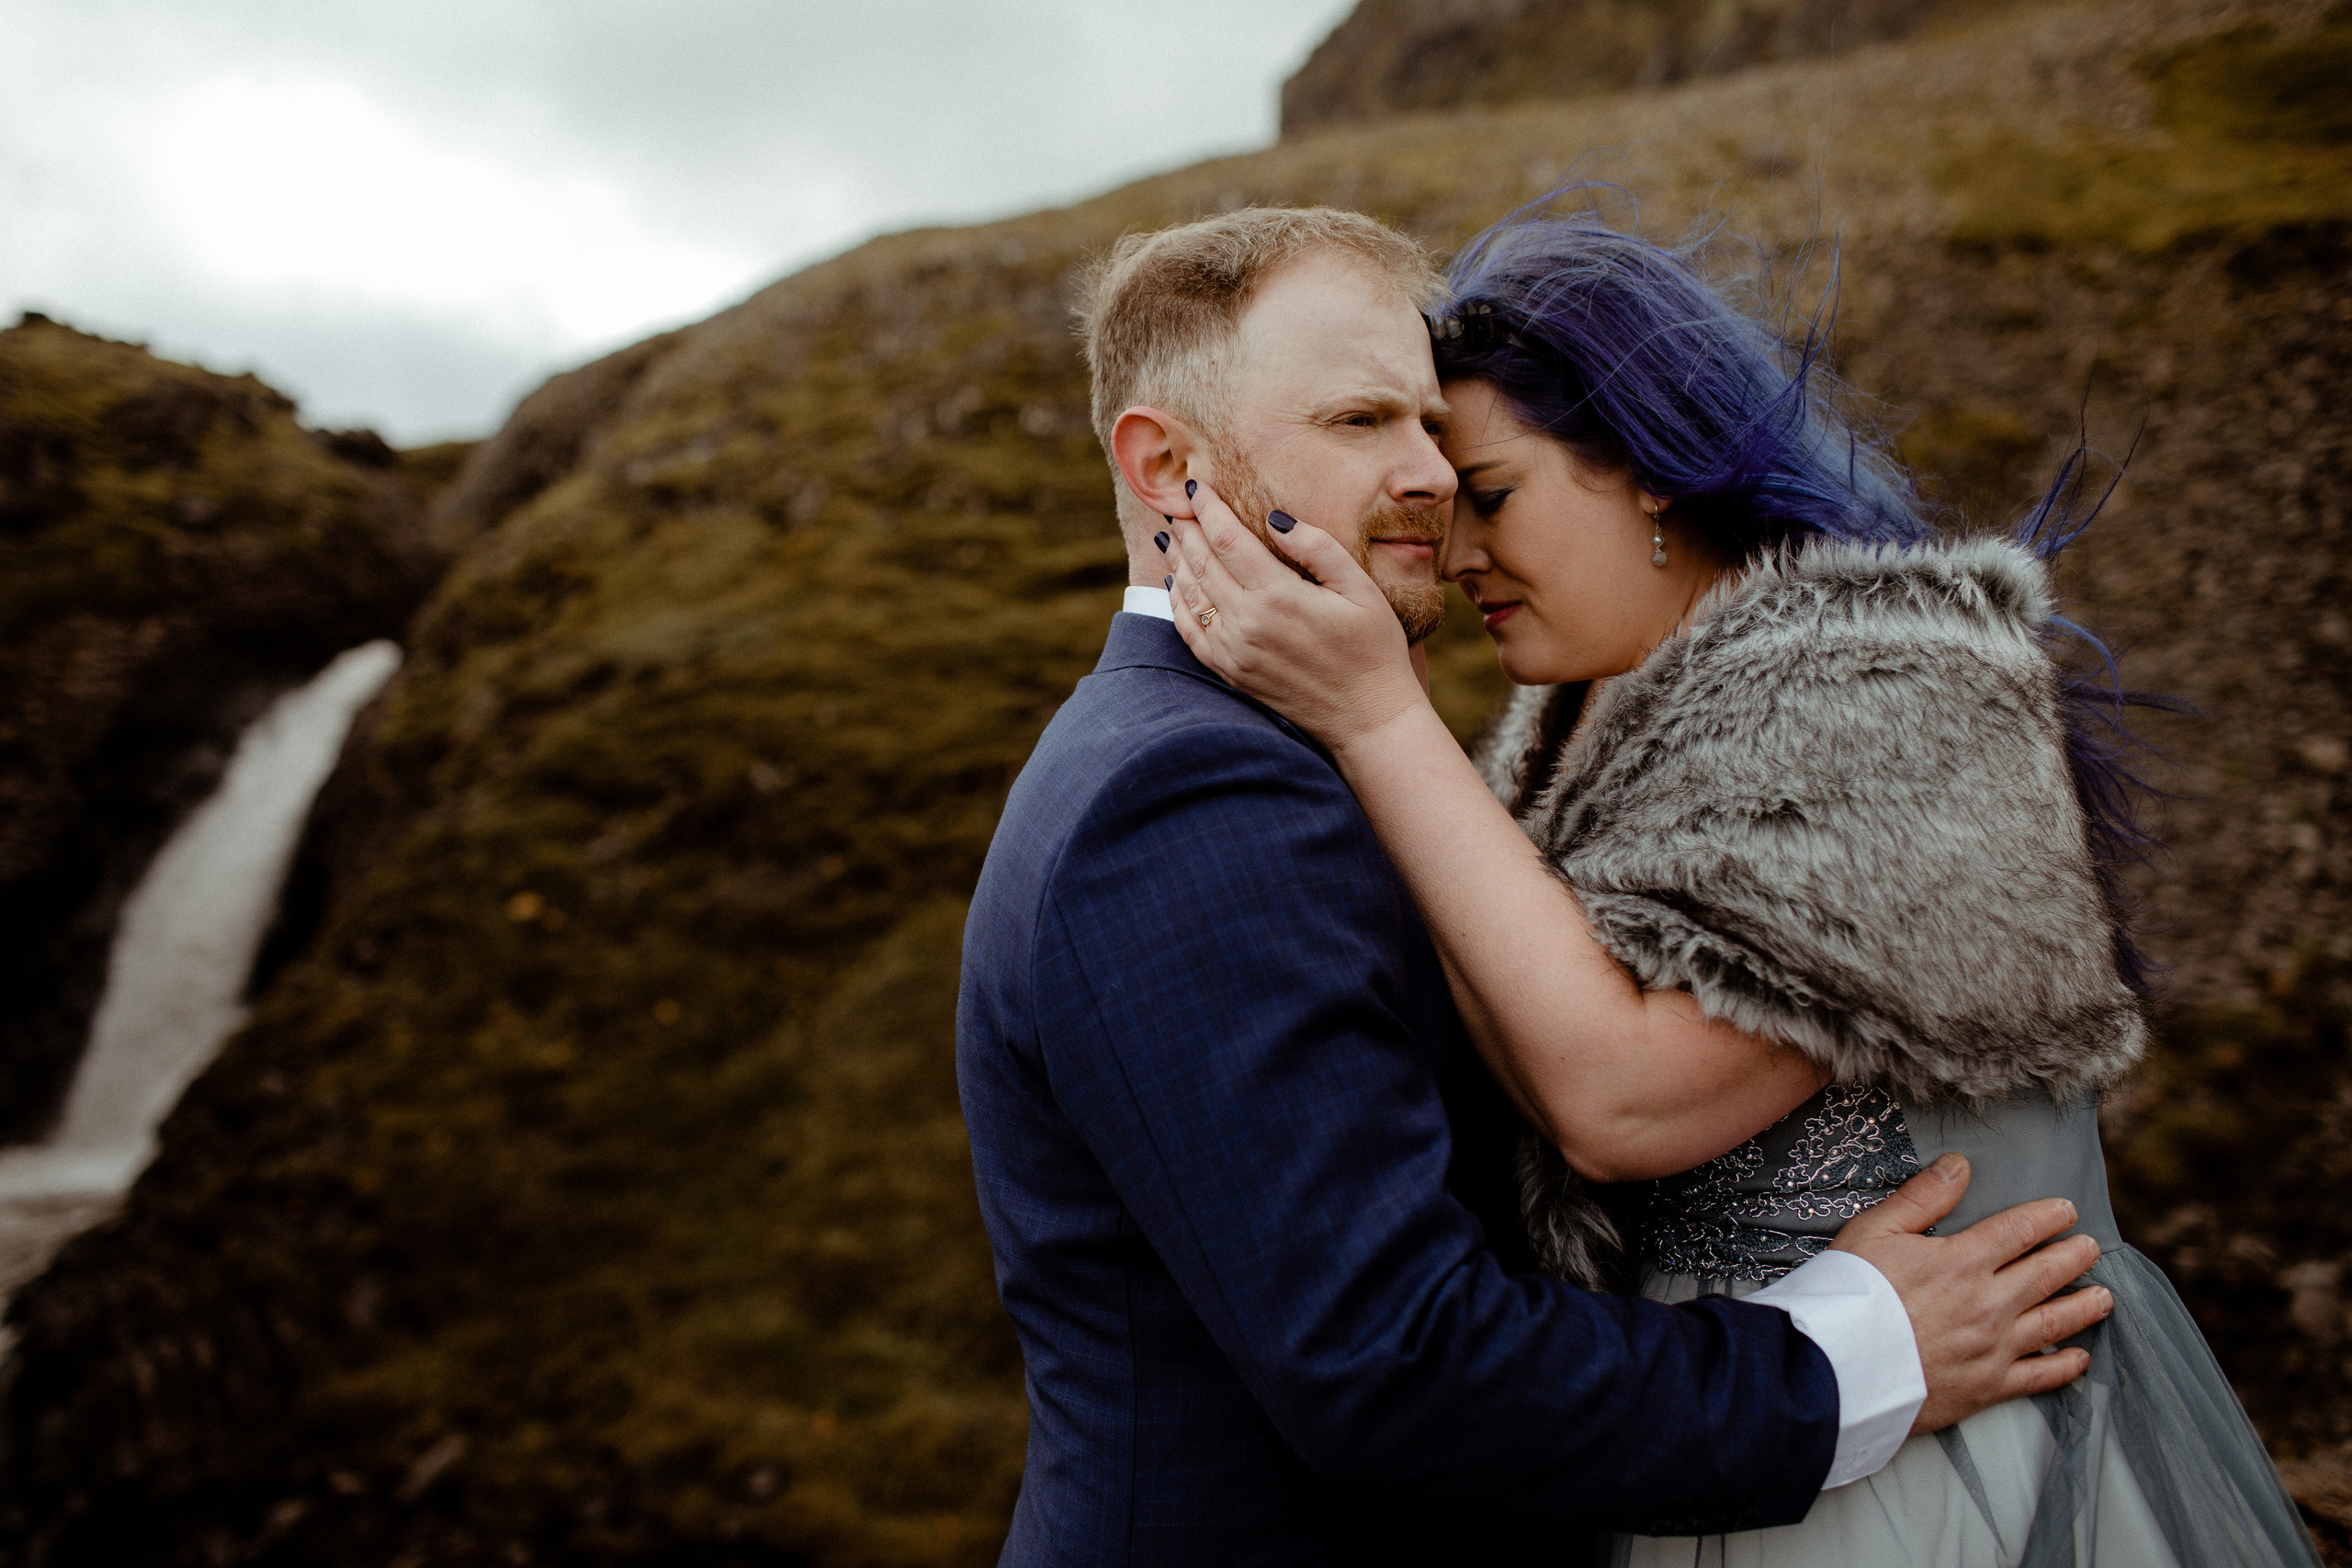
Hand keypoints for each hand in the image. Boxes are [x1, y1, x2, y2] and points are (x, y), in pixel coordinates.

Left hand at [1163, 482, 1428, 752]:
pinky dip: (1178, 603)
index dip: (1207, 509)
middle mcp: (1247, 624)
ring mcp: (1234, 652)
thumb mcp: (1360, 588)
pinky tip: (1176, 585)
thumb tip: (1274, 519)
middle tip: (1177, 504)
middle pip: (1202, 563)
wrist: (1369, 719)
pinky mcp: (1231, 673)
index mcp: (1278, 596)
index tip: (1195, 485)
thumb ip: (1316, 547)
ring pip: (1191, 595)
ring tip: (1171, 535)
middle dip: (1188, 529)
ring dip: (1178, 561)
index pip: (1226, 539)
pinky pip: (1190, 632)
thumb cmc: (1374, 649)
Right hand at [1830, 1153, 2113, 1433]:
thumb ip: (1922, 1197)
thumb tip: (1960, 1165)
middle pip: (2047, 1274)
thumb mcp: (1875, 1231)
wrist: (1836, 1369)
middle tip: (2092, 1248)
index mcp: (1963, 1261)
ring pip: (2056, 1323)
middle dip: (2075, 1257)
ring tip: (2104, 1296)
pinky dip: (2066, 1367)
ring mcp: (1993, 1348)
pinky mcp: (1988, 1387)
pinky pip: (2040, 1377)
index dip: (2048, 1216)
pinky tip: (2079, 1359)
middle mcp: (1990, 1303)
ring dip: (2084, 1306)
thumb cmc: (1850, 1296)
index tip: (2067, 1210)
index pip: (2021, 1230)